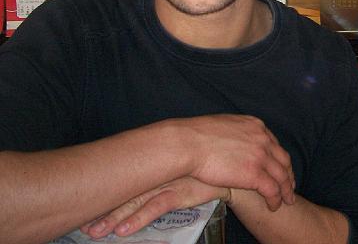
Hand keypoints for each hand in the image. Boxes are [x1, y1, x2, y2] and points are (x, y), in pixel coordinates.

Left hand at [81, 176, 228, 238]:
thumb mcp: (185, 167)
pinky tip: (123, 231)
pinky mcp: (182, 192)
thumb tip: (147, 180)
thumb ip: (167, 170)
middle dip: (103, 206)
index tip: (85, 200)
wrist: (238, 171)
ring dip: (114, 217)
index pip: (127, 177)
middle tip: (80, 222)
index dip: (105, 189)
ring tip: (95, 231)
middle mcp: (160, 170)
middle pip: (125, 190)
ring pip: (135, 201)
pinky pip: (156, 208)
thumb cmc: (211, 169)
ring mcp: (170, 181)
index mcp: (158, 163)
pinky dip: (138, 219)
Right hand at [174, 114, 294, 210]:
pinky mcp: (254, 173)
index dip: (279, 159)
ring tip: (286, 200)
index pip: (274, 144)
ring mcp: (260, 155)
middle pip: (283, 159)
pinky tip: (273, 206)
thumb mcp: (224, 125)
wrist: (188, 143)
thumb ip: (236, 133)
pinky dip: (275, 199)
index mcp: (255, 126)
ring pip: (282, 176)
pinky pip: (272, 190)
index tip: (280, 168)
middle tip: (289, 186)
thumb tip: (232, 139)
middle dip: (288, 174)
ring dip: (286, 190)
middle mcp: (262, 139)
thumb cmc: (195, 136)